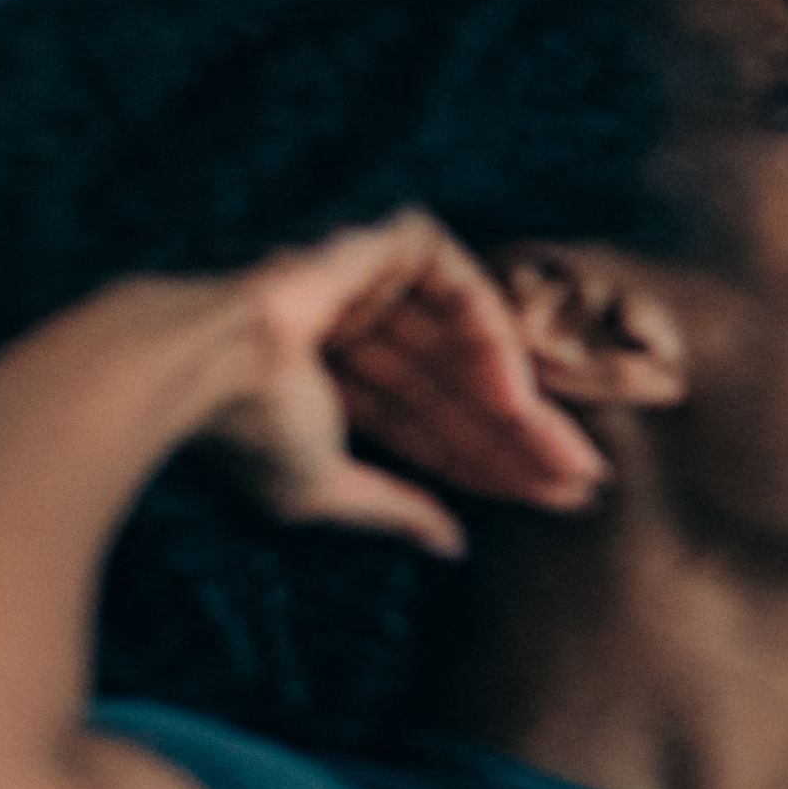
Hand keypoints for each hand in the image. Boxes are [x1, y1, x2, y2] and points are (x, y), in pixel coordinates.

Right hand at [188, 213, 602, 553]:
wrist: (203, 365)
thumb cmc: (244, 428)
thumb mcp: (324, 487)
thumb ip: (393, 507)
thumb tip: (450, 545)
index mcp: (333, 378)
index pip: (432, 422)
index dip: (493, 463)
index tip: (553, 501)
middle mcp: (356, 327)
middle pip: (462, 390)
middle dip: (524, 443)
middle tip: (584, 488)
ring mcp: (370, 282)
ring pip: (472, 348)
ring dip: (525, 410)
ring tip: (572, 463)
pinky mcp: (383, 242)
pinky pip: (462, 288)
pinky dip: (495, 343)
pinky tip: (520, 405)